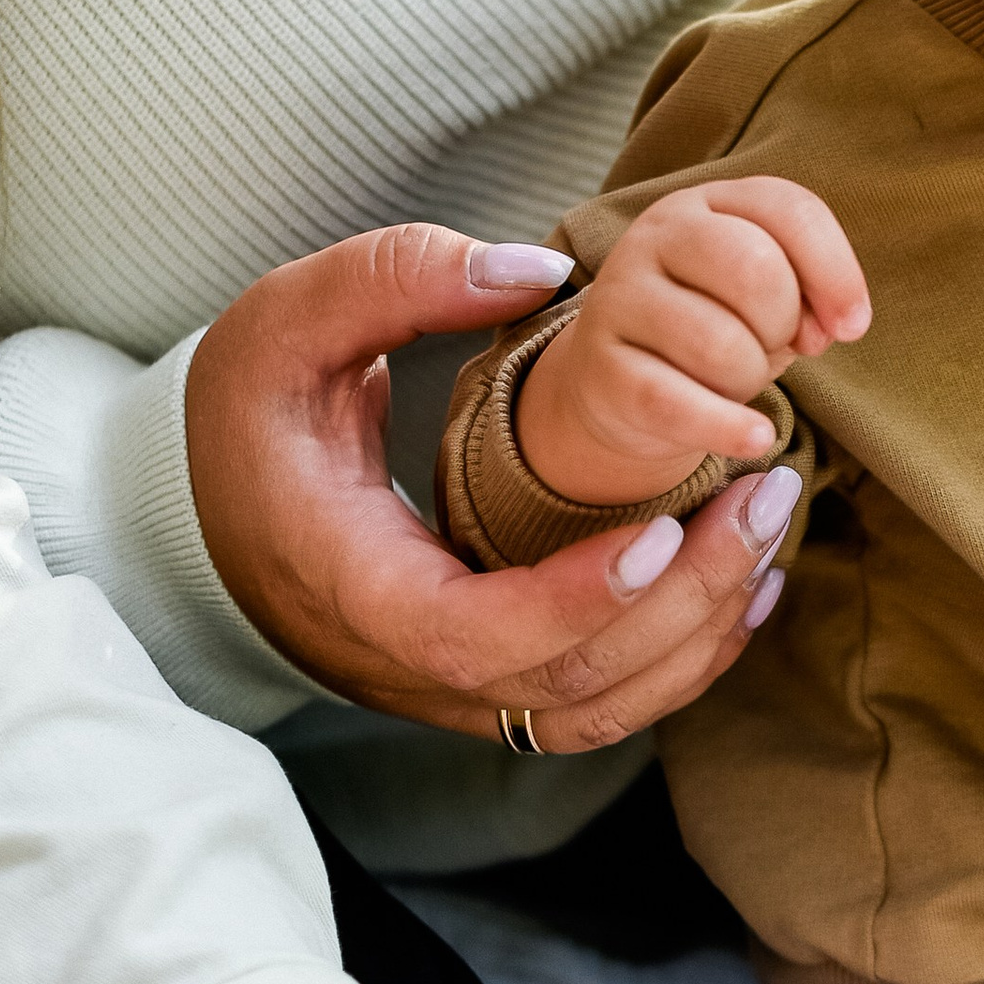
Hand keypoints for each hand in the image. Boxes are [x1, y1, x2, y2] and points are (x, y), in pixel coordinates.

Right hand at [184, 220, 796, 750]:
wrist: (215, 509)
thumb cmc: (253, 415)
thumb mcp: (286, 322)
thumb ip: (396, 279)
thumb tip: (532, 273)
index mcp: (352, 587)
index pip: (469, 636)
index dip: (573, 602)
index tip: (660, 531)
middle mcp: (404, 666)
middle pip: (564, 682)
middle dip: (685, 603)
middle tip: (765, 499)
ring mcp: (451, 691)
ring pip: (596, 710)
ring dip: (701, 637)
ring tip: (768, 531)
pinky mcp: (490, 687)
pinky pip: (600, 704)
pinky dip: (684, 659)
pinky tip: (744, 586)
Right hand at [515, 177, 867, 507]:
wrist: (617, 381)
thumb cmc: (711, 328)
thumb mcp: (765, 299)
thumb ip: (806, 293)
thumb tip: (826, 327)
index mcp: (709, 203)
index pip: (789, 209)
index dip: (836, 271)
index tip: (851, 326)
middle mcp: (657, 235)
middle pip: (756, 271)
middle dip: (784, 326)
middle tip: (774, 349)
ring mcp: (620, 296)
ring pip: (721, 345)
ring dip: (749, 380)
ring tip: (735, 381)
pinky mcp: (599, 366)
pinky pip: (676, 403)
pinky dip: (728, 428)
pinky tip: (753, 437)